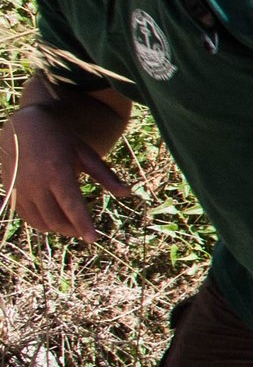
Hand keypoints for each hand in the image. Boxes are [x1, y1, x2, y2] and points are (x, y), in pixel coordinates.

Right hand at [0, 104, 134, 239]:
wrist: (23, 128)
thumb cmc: (60, 139)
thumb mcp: (85, 153)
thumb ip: (105, 175)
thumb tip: (128, 193)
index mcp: (57, 172)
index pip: (72, 206)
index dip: (83, 225)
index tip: (94, 239)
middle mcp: (36, 182)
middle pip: (56, 219)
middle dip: (73, 230)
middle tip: (85, 232)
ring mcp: (20, 188)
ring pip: (40, 222)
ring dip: (58, 229)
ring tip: (71, 226)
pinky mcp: (11, 191)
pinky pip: (27, 217)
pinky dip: (42, 223)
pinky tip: (54, 219)